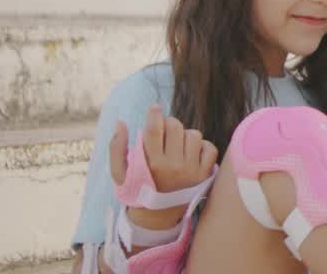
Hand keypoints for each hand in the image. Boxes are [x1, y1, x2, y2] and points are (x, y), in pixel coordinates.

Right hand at [109, 104, 217, 229]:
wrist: (157, 218)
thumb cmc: (136, 191)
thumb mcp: (120, 174)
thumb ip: (117, 148)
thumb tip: (121, 123)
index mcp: (151, 164)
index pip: (154, 129)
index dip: (154, 114)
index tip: (154, 107)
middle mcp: (173, 166)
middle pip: (176, 127)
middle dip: (169, 124)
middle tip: (164, 132)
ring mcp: (191, 170)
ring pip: (194, 135)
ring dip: (185, 136)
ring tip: (177, 146)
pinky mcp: (204, 174)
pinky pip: (210, 148)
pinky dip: (202, 147)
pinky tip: (191, 154)